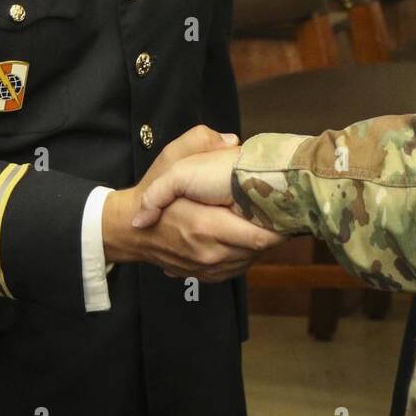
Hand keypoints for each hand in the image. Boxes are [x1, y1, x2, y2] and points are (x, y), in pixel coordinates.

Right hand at [103, 127, 282, 280]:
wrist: (129, 228)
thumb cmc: (151, 193)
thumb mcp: (172, 160)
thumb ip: (200, 144)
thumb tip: (232, 140)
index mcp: (206, 226)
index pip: (260, 237)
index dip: (278, 223)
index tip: (286, 205)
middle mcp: (209, 253)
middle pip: (261, 249)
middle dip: (273, 230)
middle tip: (280, 208)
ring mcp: (208, 268)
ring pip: (251, 259)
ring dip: (261, 242)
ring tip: (265, 219)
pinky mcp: (206, 275)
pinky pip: (238, 268)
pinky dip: (246, 253)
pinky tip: (246, 234)